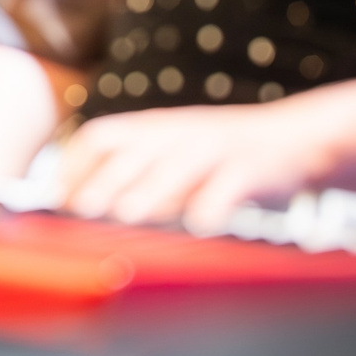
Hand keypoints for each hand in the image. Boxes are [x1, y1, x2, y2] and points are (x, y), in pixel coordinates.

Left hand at [57, 99, 342, 228]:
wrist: (295, 138)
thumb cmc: (218, 158)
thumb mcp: (170, 155)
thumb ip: (132, 177)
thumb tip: (79, 209)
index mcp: (153, 129)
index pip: (100, 138)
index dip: (77, 167)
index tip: (61, 200)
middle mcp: (178, 134)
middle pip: (132, 152)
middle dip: (105, 182)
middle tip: (82, 212)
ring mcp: (215, 148)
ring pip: (178, 165)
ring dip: (151, 191)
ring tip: (127, 215)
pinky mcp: (253, 167)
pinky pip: (232, 183)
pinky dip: (216, 203)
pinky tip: (202, 225)